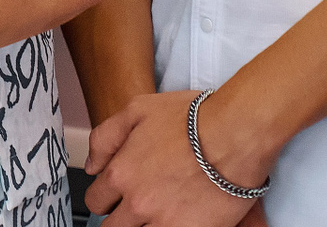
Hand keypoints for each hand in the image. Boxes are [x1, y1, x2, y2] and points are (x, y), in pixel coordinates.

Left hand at [85, 90, 272, 226]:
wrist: (235, 134)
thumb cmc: (191, 118)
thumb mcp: (136, 110)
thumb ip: (105, 139)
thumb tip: (91, 166)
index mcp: (121, 174)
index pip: (95, 200)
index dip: (105, 197)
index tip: (115, 195)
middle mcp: (138, 202)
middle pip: (112, 226)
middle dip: (120, 217)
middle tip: (135, 207)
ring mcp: (166, 221)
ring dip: (143, 225)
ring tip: (157, 213)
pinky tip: (177, 218)